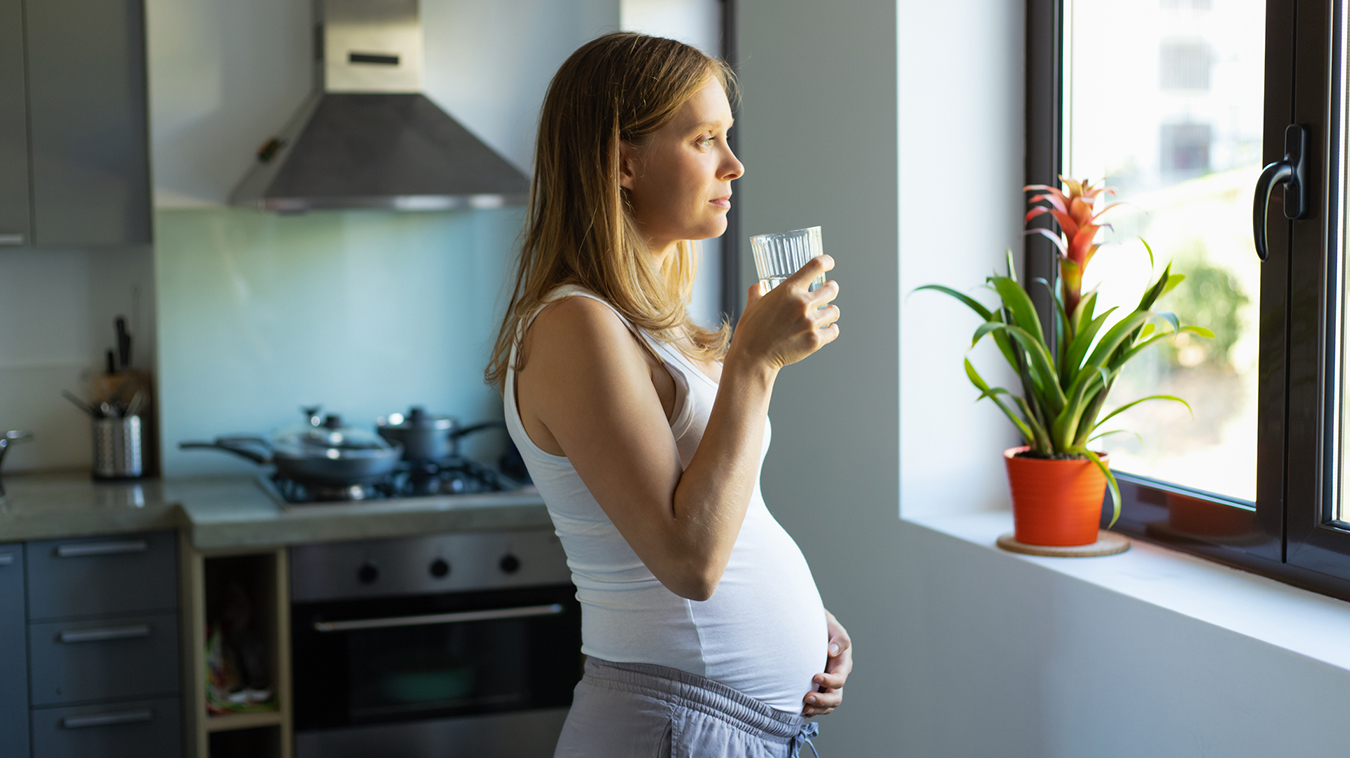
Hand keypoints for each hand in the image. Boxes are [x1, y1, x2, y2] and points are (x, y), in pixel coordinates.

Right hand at [731, 255, 840, 372]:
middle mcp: (802, 303)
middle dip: (831, 290)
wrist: (753, 357)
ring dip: (830, 312)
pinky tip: (827, 329)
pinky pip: (834, 331)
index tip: (829, 263)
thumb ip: (757, 292)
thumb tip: (758, 287)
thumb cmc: (751, 331)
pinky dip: (831, 330)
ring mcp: (810, 322)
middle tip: (829, 292)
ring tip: (826, 314)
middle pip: (832, 289)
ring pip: (834, 311)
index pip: (816, 265)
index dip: (826, 262)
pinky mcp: (815, 340)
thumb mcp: (752, 305)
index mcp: (788, 289)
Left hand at [802, 609, 851, 716]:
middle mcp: (836, 676)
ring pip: (828, 705)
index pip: (839, 679)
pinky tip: (800, 709)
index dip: (829, 681)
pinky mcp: (817, 687)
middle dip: (822, 701)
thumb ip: (838, 637)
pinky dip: (812, 710)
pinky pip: (818, 705)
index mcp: (842, 663)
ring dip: (817, 709)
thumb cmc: (822, 625)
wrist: (809, 626)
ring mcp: (827, 684)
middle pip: (835, 697)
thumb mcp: (832, 625)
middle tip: (806, 698)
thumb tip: (833, 651)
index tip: (815, 676)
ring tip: (803, 708)